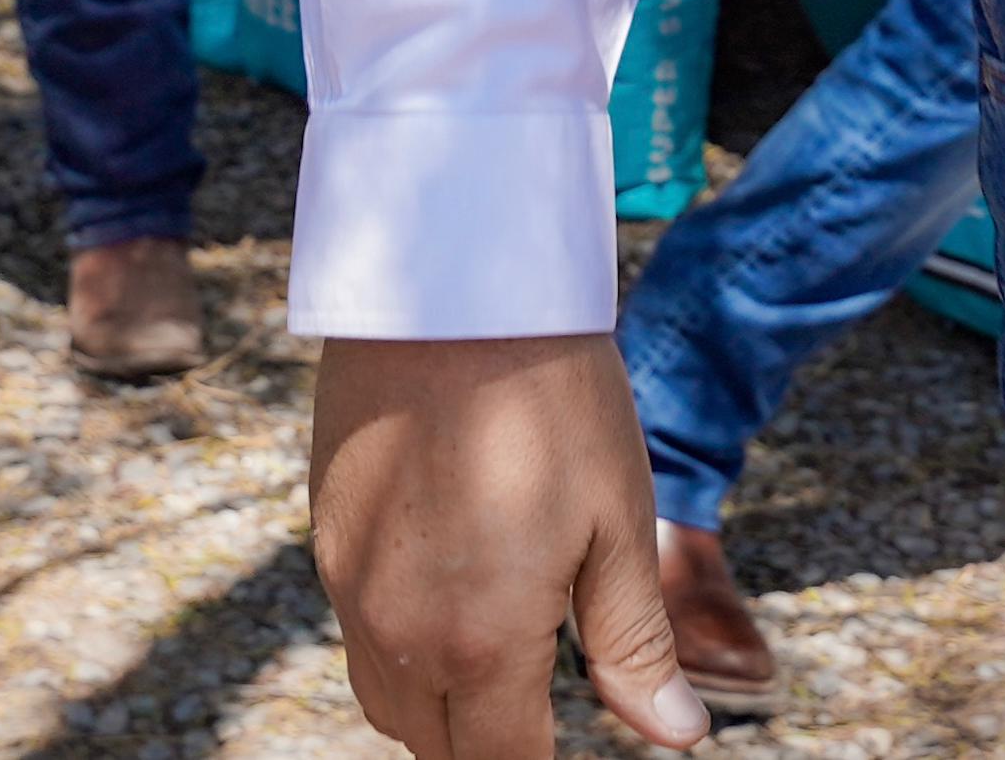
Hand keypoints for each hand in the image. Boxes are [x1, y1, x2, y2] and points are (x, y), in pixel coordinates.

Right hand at [311, 334, 704, 759]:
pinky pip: (358, 634)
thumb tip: (679, 737)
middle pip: (436, 744)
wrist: (453, 290)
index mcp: (481, 642)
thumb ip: (635, 645)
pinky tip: (450, 585)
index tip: (563, 746)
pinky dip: (401, 642)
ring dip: (440, 701)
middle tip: (543, 703)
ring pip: (388, 699)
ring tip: (501, 652)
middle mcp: (399, 635)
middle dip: (489, 741)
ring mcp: (349, 590)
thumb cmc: (554, 399)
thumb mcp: (618, 521)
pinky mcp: (326, 541)